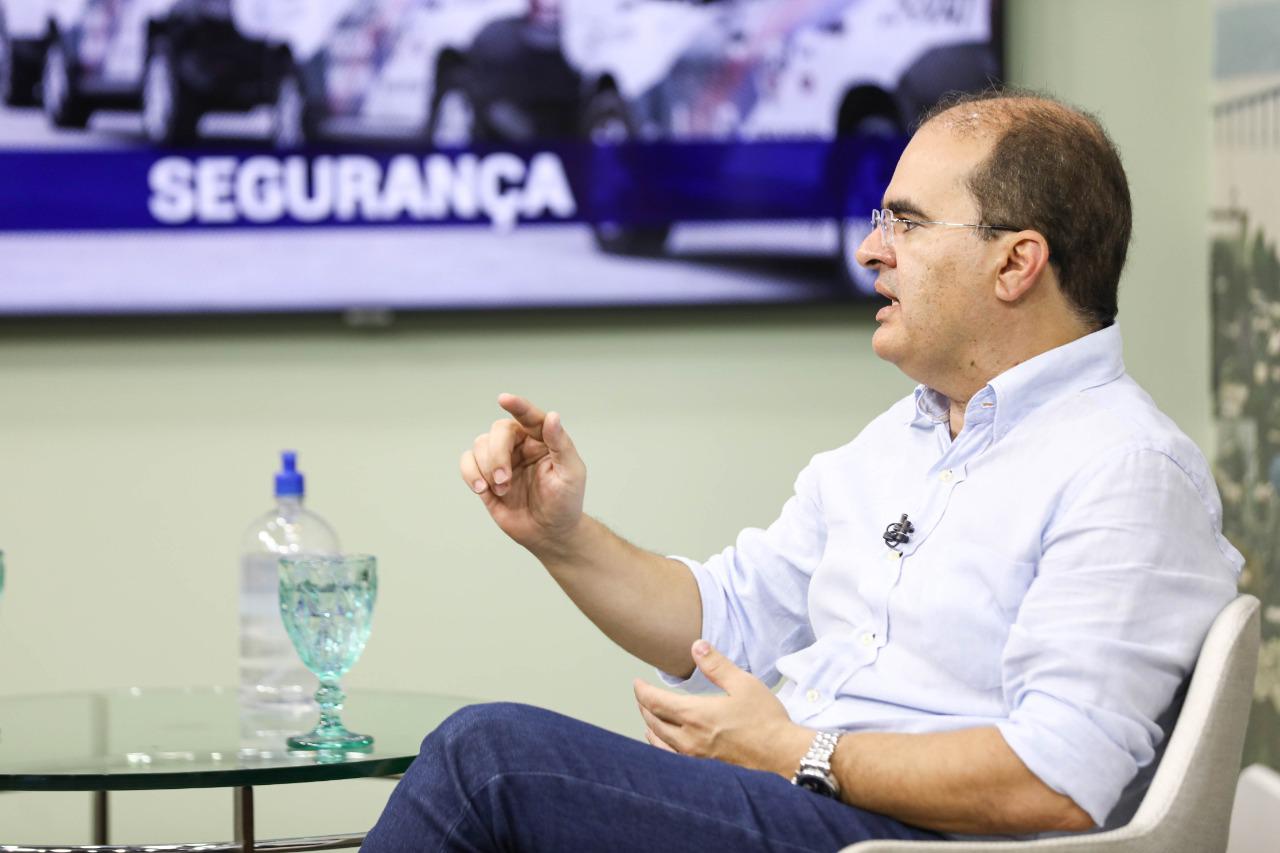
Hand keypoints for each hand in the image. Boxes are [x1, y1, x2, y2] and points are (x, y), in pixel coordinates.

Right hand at [459, 393, 586, 554]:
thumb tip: (553, 416)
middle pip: (498, 431)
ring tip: (501, 489)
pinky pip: (467, 463)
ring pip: (480, 444)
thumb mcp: (571, 474)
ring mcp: (501, 460)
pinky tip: (481, 489)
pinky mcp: (485, 477)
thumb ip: (561, 444)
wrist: (549, 533)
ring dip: (486, 467)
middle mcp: (520, 445)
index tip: (503, 398)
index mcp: (542, 440)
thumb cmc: (565, 502)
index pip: (529, 416)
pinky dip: (469, 473)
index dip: (517, 406)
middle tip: (504, 479)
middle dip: (497, 453)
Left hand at [633, 639, 812, 777]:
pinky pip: (671, 758)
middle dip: (644, 706)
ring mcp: (694, 757)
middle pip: (653, 721)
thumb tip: (696, 646)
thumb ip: (716, 665)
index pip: (655, 702)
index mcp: (695, 715)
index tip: (636, 683)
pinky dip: (661, 747)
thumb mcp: (743, 684)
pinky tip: (664, 745)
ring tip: (647, 719)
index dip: (641, 691)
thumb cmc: (765, 720)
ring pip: (659, 742)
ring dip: (650, 727)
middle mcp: (689, 738)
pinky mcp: (703, 769)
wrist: (782, 756)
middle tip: (641, 696)